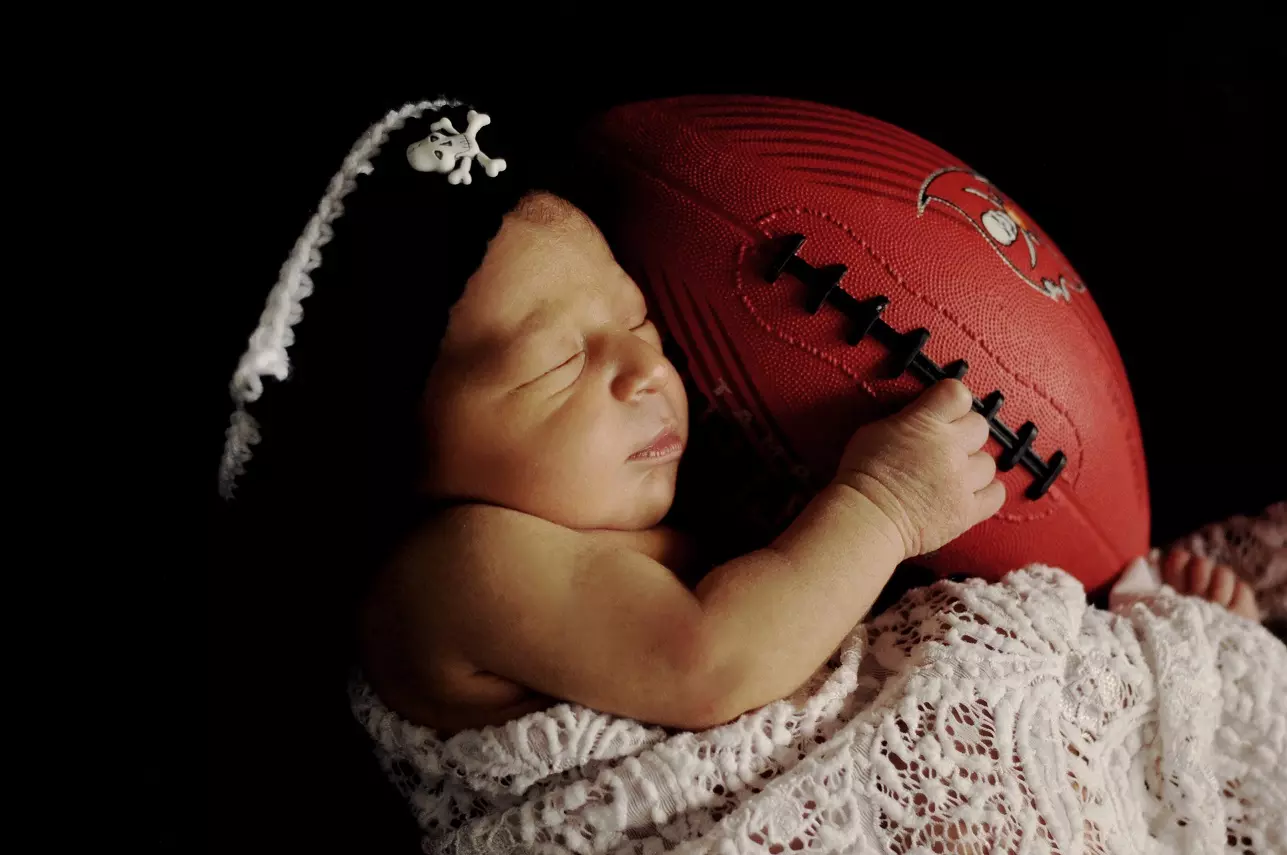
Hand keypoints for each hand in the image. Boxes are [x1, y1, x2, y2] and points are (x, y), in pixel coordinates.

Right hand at [834, 379, 1005, 559]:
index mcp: (925, 423)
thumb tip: (921, 418)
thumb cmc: (861, 474)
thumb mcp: (875, 431)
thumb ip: (906, 420)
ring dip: (973, 466)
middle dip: (965, 433)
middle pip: (979, 426)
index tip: (945, 411)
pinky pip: (996, 494)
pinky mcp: (966, 510)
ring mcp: (961, 480)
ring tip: (954, 475)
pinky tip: (971, 492)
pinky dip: (987, 492)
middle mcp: (949, 448)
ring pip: (988, 462)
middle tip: (948, 446)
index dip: (952, 402)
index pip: (957, 394)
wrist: (866, 517)